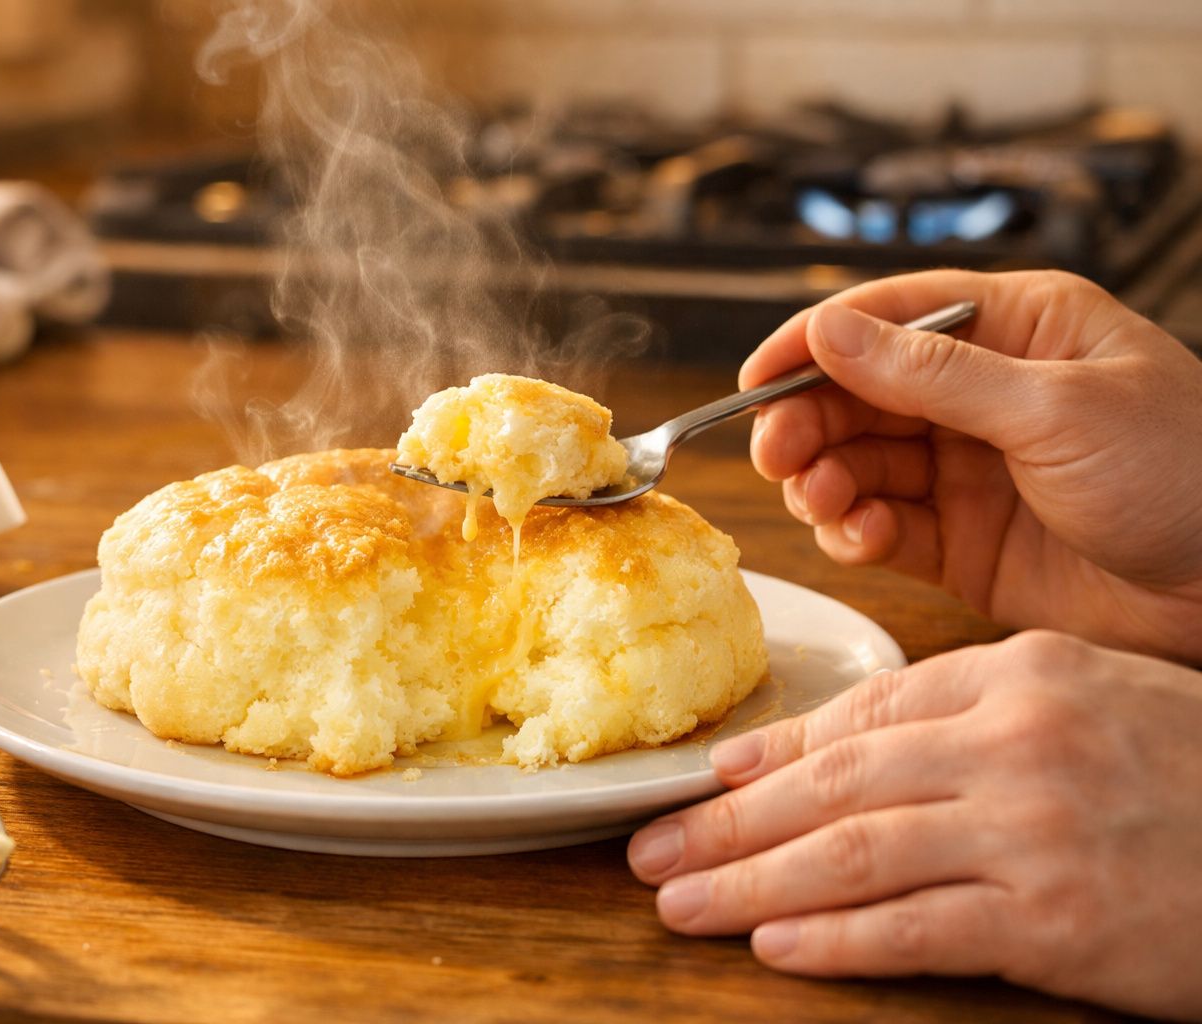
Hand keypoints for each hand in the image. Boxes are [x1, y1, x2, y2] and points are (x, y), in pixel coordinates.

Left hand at [626, 631, 1201, 1019]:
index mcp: (1016, 675)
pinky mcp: (1057, 923)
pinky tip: (775, 947)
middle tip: (651, 850)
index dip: (769, 757)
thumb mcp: (1084, 699)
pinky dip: (835, 940)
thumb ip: (962, 712)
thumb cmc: (1190, 770)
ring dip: (752, 885)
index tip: (702, 784)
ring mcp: (1033, 832)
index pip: (860, 716)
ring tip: (682, 903)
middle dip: (727, 824)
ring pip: (853, 856)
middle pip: (833, 786)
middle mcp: (1014, 742)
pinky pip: (915, 929)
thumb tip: (828, 749)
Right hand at [740, 269, 1201, 661]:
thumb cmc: (1187, 476)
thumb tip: (827, 331)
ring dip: (825, 481)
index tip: (756, 377)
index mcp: (1018, 329)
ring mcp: (969, 470)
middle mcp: (984, 394)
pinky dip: (857, 533)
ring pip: (858, 462)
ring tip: (824, 501)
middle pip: (857, 394)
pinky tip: (861, 538)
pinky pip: (882, 527)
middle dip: (809, 422)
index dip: (814, 343)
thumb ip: (931, 377)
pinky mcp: (961, 543)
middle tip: (778, 453)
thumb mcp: (1055, 409)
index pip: (889, 318)